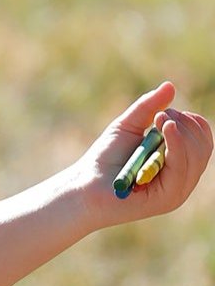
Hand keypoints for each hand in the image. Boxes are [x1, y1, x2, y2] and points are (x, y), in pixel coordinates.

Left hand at [78, 81, 211, 226]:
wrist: (83, 186)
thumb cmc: (104, 160)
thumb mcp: (128, 126)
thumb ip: (149, 107)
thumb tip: (170, 86)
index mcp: (177, 164)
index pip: (202, 139)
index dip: (190, 121)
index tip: (165, 114)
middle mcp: (181, 179)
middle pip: (203, 145)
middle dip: (184, 123)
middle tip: (159, 118)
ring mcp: (176, 191)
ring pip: (196, 154)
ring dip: (179, 131)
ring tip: (158, 122)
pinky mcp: (167, 199)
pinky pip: (181, 167)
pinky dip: (176, 144)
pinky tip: (165, 129)